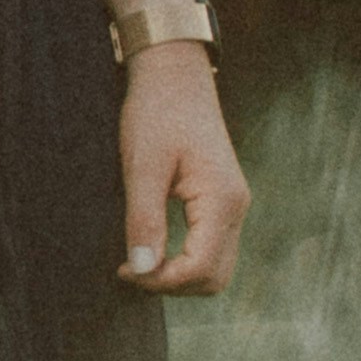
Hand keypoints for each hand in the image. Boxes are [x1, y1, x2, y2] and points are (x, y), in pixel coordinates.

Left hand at [118, 44, 245, 296]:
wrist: (175, 75)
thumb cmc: (157, 112)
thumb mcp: (143, 166)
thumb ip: (144, 219)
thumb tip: (143, 268)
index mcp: (221, 200)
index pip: (199, 268)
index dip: (160, 280)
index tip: (125, 269)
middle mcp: (236, 207)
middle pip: (215, 278)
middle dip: (173, 284)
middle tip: (132, 268)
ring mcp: (233, 205)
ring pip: (217, 268)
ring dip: (181, 276)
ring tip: (141, 260)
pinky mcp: (223, 202)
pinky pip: (212, 248)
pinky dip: (187, 260)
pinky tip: (155, 247)